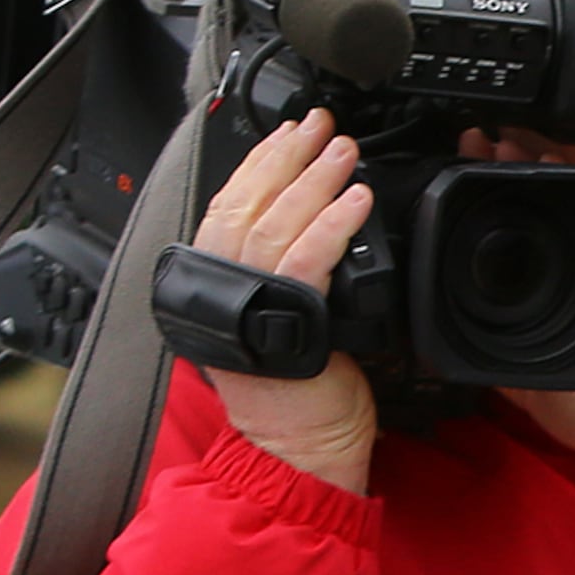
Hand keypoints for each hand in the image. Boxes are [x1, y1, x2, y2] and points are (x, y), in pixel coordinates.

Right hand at [191, 110, 378, 495]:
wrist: (298, 449)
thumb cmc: (295, 395)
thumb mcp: (283, 318)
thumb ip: (282, 273)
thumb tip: (308, 227)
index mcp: (218, 280)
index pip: (232, 203)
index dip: (262, 162)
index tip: (290, 132)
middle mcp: (224, 284)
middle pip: (248, 201)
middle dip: (287, 154)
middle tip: (319, 124)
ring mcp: (249, 300)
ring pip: (276, 221)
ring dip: (314, 179)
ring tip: (342, 150)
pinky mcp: (285, 319)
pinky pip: (308, 258)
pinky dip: (333, 224)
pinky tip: (356, 199)